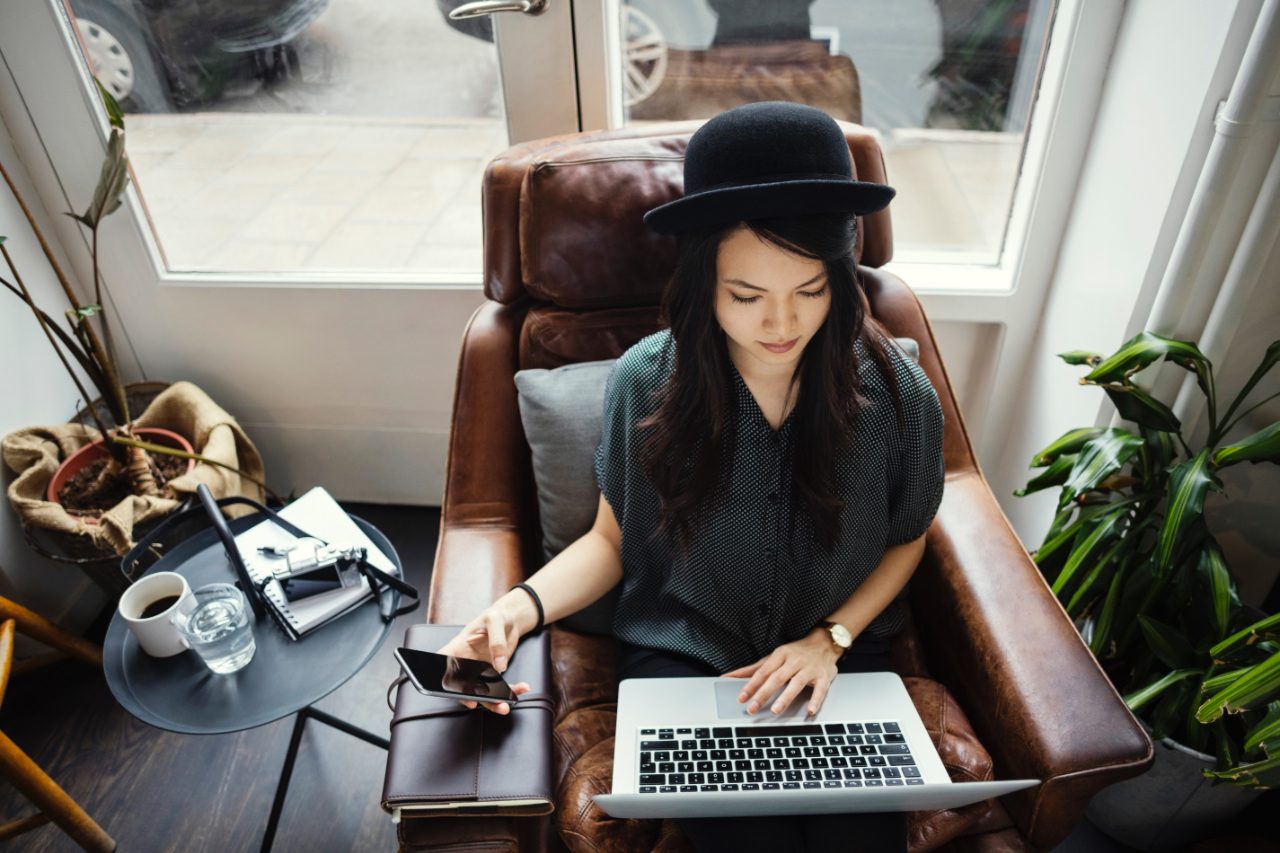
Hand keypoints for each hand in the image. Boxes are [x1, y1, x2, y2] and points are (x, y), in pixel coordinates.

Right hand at [435, 595, 535, 714]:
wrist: (511, 619)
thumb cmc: (497, 615)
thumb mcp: (495, 620)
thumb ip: (496, 641)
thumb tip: (499, 666)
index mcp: (457, 648)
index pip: (443, 667)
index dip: (447, 683)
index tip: (460, 693)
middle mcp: (465, 663)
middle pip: (463, 687)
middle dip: (476, 699)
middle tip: (490, 703)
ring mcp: (478, 671)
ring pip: (482, 692)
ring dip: (494, 702)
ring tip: (506, 705)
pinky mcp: (492, 674)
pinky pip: (499, 688)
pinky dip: (510, 691)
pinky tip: (521, 688)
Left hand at [722, 629, 841, 716]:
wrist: (824, 643)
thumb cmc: (796, 652)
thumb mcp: (774, 657)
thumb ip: (752, 669)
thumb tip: (728, 676)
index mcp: (780, 655)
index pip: (763, 671)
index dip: (751, 685)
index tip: (741, 697)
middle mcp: (794, 661)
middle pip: (777, 678)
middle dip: (763, 694)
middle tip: (752, 708)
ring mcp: (810, 668)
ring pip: (796, 683)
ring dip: (785, 697)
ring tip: (775, 710)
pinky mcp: (824, 676)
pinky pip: (820, 689)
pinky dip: (816, 700)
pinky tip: (809, 711)